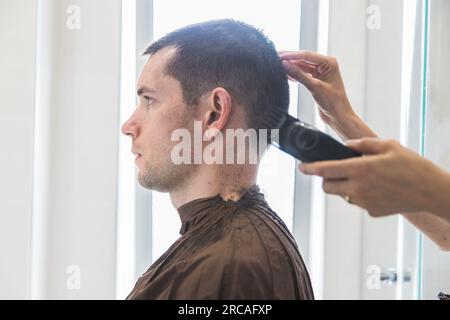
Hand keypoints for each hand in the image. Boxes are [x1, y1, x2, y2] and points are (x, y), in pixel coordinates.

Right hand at [279, 50, 352, 125]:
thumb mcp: (315, 87)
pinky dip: (294, 75)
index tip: (279, 56)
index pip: (307, 56)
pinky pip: (302, 75)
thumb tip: (285, 65)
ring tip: (277, 65)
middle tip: (275, 57)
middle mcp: (325, 66)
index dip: (292, 55)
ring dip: (291, 67)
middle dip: (290, 59)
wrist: (338, 117)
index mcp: (329, 63)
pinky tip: (284, 74)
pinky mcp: (315, 82)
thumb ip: (299, 75)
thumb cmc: (333, 102)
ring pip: (302, 67)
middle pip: (303, 59)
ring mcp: (320, 73)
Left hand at [299, 138, 448, 216]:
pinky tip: (377, 188)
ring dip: (344, 187)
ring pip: (342, 195)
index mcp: (359, 169)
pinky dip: (360, 195)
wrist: (430, 191)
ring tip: (363, 178)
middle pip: (327, 187)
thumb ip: (363, 144)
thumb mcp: (388, 146)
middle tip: (335, 172)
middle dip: (326, 179)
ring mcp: (363, 202)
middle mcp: (357, 188)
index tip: (301, 167)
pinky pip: (358, 202)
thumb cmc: (412, 166)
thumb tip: (347, 145)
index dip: (309, 168)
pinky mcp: (371, 212)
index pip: (325, 169)